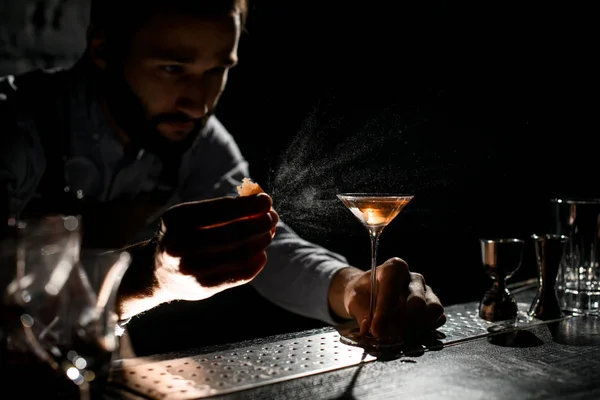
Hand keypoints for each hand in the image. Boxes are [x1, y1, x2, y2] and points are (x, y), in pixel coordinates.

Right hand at [117, 193, 278, 318]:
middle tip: (272, 217)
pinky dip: (256, 262)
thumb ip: (221, 209)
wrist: (157, 272)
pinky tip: (261, 253)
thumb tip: (260, 203)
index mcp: (177, 219)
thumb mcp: (190, 216)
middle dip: (259, 223)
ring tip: (269, 232)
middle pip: (233, 233)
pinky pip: (240, 274)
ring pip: (240, 254)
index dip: (248, 205)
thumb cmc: (182, 235)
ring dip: (261, 241)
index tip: (266, 200)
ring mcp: (192, 269)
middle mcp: (181, 245)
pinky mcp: (204, 287)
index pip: (221, 210)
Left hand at [341, 258, 444, 338]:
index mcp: (394, 268)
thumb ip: (362, 313)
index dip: (384, 309)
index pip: (393, 286)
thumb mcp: (355, 300)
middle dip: (401, 323)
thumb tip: (369, 328)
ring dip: (414, 328)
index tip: (375, 328)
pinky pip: (438, 319)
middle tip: (385, 336)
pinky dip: (424, 330)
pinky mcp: (433, 306)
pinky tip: (407, 334)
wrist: (369, 296)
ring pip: (432, 310)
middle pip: (417, 301)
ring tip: (395, 336)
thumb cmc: (363, 294)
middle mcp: (413, 278)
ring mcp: (426, 292)